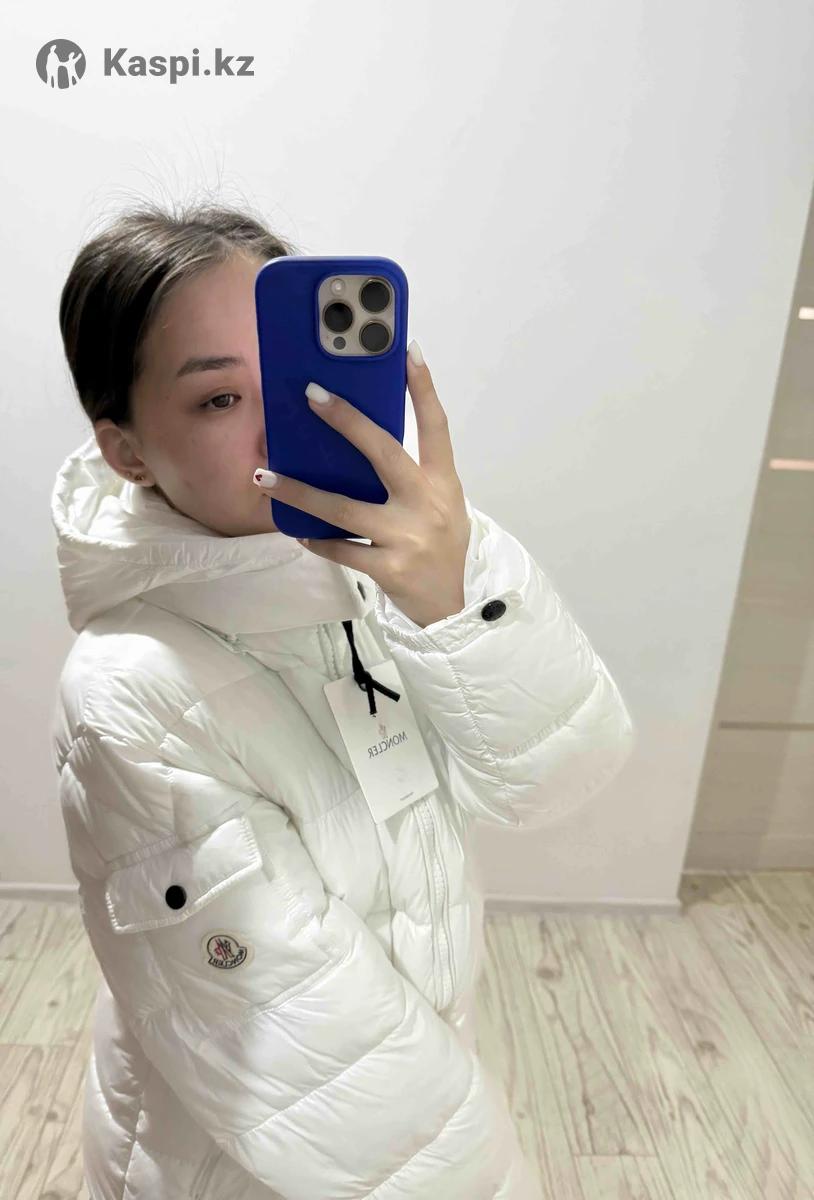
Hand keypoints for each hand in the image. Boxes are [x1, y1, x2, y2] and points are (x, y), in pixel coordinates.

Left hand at [252, 341, 470, 628]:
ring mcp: (407, 537)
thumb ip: (412, 475)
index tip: (407, 351)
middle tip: (312, 395)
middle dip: (347, 422)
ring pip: (344, 508)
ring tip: (265, 477)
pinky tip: (294, 528)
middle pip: (384, 453)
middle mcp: (427, 504)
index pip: (436, 426)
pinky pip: (341, 548)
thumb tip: (360, 439)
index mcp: (443, 482)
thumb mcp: (441, 504)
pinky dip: (316, 538)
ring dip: (301, 492)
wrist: (448, 606)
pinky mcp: (388, 568)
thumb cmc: (439, 545)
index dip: (424, 388)